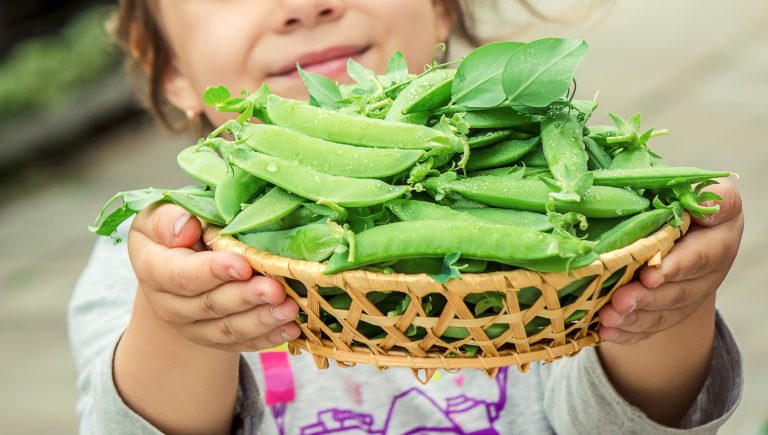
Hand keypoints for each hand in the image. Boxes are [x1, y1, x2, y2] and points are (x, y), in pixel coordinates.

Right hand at [127, 203, 300, 351]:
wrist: (176, 262)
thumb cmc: (175, 229)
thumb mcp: (159, 215)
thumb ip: (169, 219)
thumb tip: (186, 228)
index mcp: (154, 268)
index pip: (181, 275)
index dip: (212, 272)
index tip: (243, 265)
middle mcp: (170, 304)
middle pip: (209, 305)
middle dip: (245, 297)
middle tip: (276, 290)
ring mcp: (194, 326)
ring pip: (228, 329)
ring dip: (261, 320)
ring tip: (290, 309)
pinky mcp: (216, 338)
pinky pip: (242, 343)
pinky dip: (268, 337)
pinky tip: (292, 329)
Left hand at [598, 178, 743, 344]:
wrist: (677, 221)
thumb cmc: (680, 197)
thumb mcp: (694, 187)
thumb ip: (704, 195)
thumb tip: (706, 202)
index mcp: (719, 234)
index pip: (702, 255)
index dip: (677, 267)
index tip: (651, 274)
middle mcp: (711, 269)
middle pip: (681, 290)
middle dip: (648, 298)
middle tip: (620, 301)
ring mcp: (690, 293)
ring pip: (665, 312)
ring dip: (635, 318)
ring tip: (608, 318)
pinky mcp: (669, 310)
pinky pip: (651, 327)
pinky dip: (628, 332)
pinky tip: (607, 333)